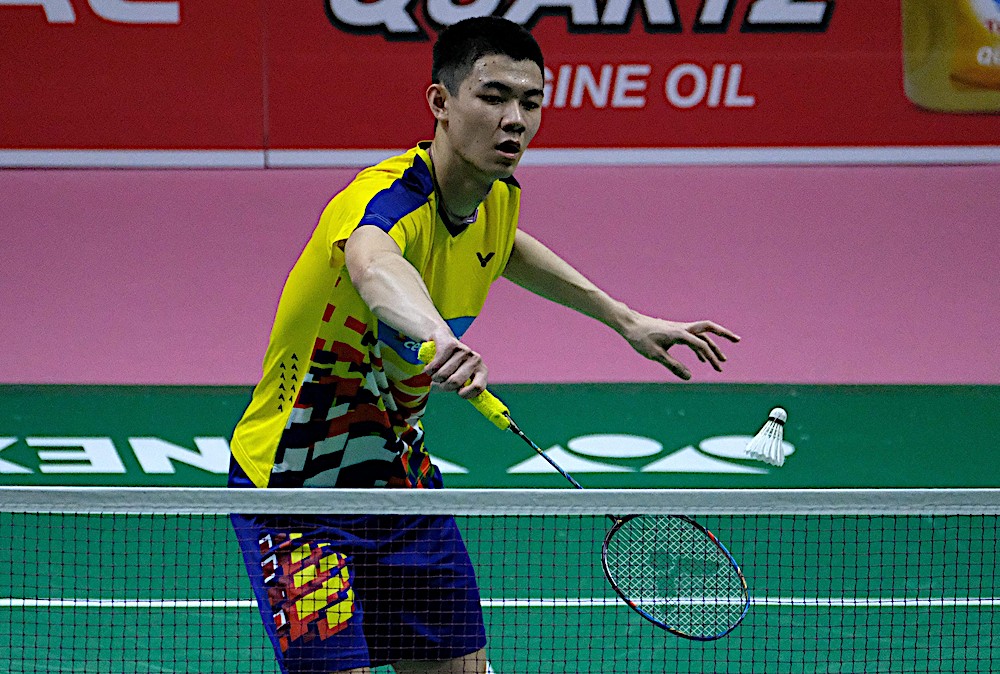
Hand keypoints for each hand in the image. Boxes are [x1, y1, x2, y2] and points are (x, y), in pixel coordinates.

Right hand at [421, 331, 488, 398]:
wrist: (443, 339)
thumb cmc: (452, 366)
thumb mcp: (460, 378)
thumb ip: (461, 388)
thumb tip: (455, 393)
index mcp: (482, 371)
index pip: (478, 387)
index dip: (465, 394)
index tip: (458, 392)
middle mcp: (476, 360)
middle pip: (454, 382)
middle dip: (442, 386)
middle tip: (439, 383)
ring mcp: (464, 351)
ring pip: (442, 375)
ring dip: (434, 377)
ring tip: (436, 372)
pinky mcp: (450, 345)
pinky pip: (435, 366)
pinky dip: (428, 370)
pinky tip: (430, 367)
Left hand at [621, 315, 739, 379]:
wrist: (630, 324)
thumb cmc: (641, 339)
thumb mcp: (656, 355)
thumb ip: (673, 366)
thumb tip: (690, 378)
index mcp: (680, 333)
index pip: (701, 344)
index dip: (710, 356)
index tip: (716, 368)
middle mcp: (683, 329)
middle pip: (708, 329)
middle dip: (724, 334)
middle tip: (738, 340)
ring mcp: (679, 329)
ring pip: (701, 335)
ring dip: (713, 346)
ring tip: (722, 361)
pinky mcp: (675, 332)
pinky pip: (693, 338)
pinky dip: (700, 347)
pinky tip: (702, 359)